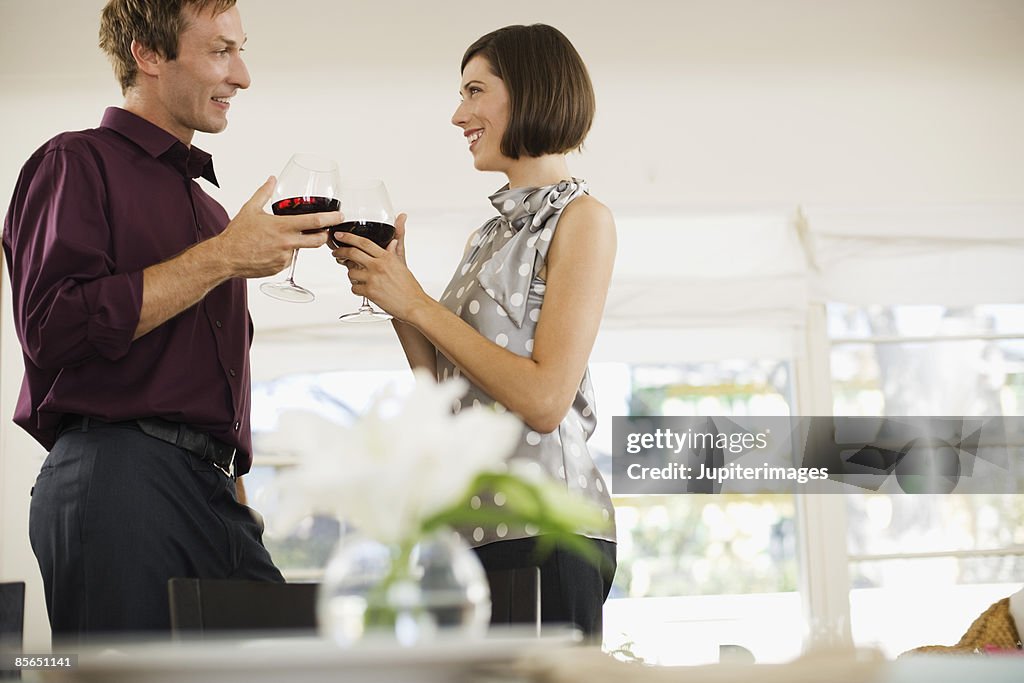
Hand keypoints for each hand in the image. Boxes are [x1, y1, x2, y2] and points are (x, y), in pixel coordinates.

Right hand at [216, 177, 340, 278]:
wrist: (226, 257)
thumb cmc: (237, 234)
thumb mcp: (251, 209)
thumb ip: (264, 192)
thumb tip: (271, 179)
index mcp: (282, 226)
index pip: (315, 222)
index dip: (331, 219)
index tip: (340, 216)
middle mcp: (287, 243)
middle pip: (318, 240)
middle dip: (324, 235)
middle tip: (323, 230)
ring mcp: (285, 257)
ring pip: (301, 249)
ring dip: (298, 243)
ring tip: (280, 238)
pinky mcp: (280, 267)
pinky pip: (289, 259)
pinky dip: (285, 253)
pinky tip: (271, 249)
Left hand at [331, 215, 426, 319]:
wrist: (414, 305)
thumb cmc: (409, 288)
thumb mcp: (401, 266)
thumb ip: (393, 253)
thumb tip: (392, 242)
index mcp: (387, 257)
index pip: (364, 242)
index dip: (349, 237)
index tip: (340, 236)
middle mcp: (378, 266)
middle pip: (352, 253)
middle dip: (340, 251)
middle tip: (336, 252)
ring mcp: (373, 279)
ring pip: (350, 272)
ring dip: (351, 274)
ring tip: (357, 277)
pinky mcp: (370, 292)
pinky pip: (354, 288)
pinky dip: (356, 289)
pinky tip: (363, 289)